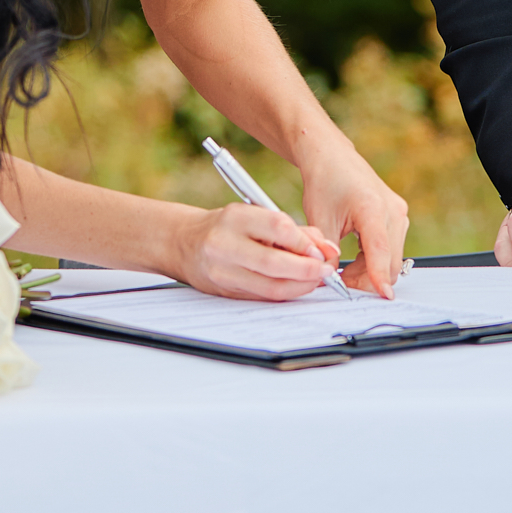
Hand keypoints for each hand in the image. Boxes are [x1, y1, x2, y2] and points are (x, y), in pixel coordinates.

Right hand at [174, 202, 339, 299]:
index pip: (278, 228)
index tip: (323, 251)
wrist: (184, 243)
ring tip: (315, 281)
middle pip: (274, 264)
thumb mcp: (256, 215)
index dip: (306, 243)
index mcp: (235, 218)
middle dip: (306, 271)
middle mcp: (224, 244)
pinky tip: (297, 287)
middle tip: (325, 272)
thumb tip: (327, 249)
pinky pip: (262, 297)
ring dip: (299, 287)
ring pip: (269, 287)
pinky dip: (284, 294)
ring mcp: (222, 271)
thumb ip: (294, 230)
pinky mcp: (224, 292)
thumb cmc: (226, 226)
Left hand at [299, 139, 409, 298]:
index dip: (379, 277)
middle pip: (391, 260)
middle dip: (368, 279)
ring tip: (343, 269)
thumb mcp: (319, 220)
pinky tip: (354, 259)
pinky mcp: (397, 216)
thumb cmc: (325, 180)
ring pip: (392, 257)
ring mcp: (398, 212)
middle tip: (341, 283)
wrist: (332, 156)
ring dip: (371, 271)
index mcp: (372, 208)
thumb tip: (330, 282)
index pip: (380, 251)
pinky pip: (392, 248)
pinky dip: (374, 260)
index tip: (382, 297)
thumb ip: (326, 253)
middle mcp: (392, 209)